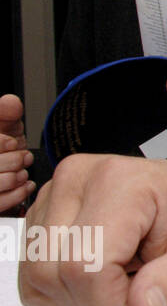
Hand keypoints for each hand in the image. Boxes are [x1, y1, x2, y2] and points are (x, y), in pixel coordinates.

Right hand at [0, 94, 36, 211]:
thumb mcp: (4, 122)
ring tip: (22, 171)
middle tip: (22, 157)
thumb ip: (6, 110)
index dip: (2, 143)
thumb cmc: (3, 145)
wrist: (8, 165)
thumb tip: (11, 103)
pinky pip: (1, 203)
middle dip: (14, 160)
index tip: (12, 143)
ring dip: (17, 176)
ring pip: (1, 183)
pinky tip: (25, 184)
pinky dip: (19, 192)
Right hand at [17, 146, 166, 305]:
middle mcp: (77, 179)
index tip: (148, 300)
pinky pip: (33, 278)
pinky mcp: (41, 216)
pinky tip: (103, 273)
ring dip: (81, 298)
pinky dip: (65, 291)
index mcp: (121, 182)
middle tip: (142, 285)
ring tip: (126, 274)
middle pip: (53, 274)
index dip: (113, 303)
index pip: (84, 266)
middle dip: (98, 302)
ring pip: (37, 279)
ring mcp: (53, 195)